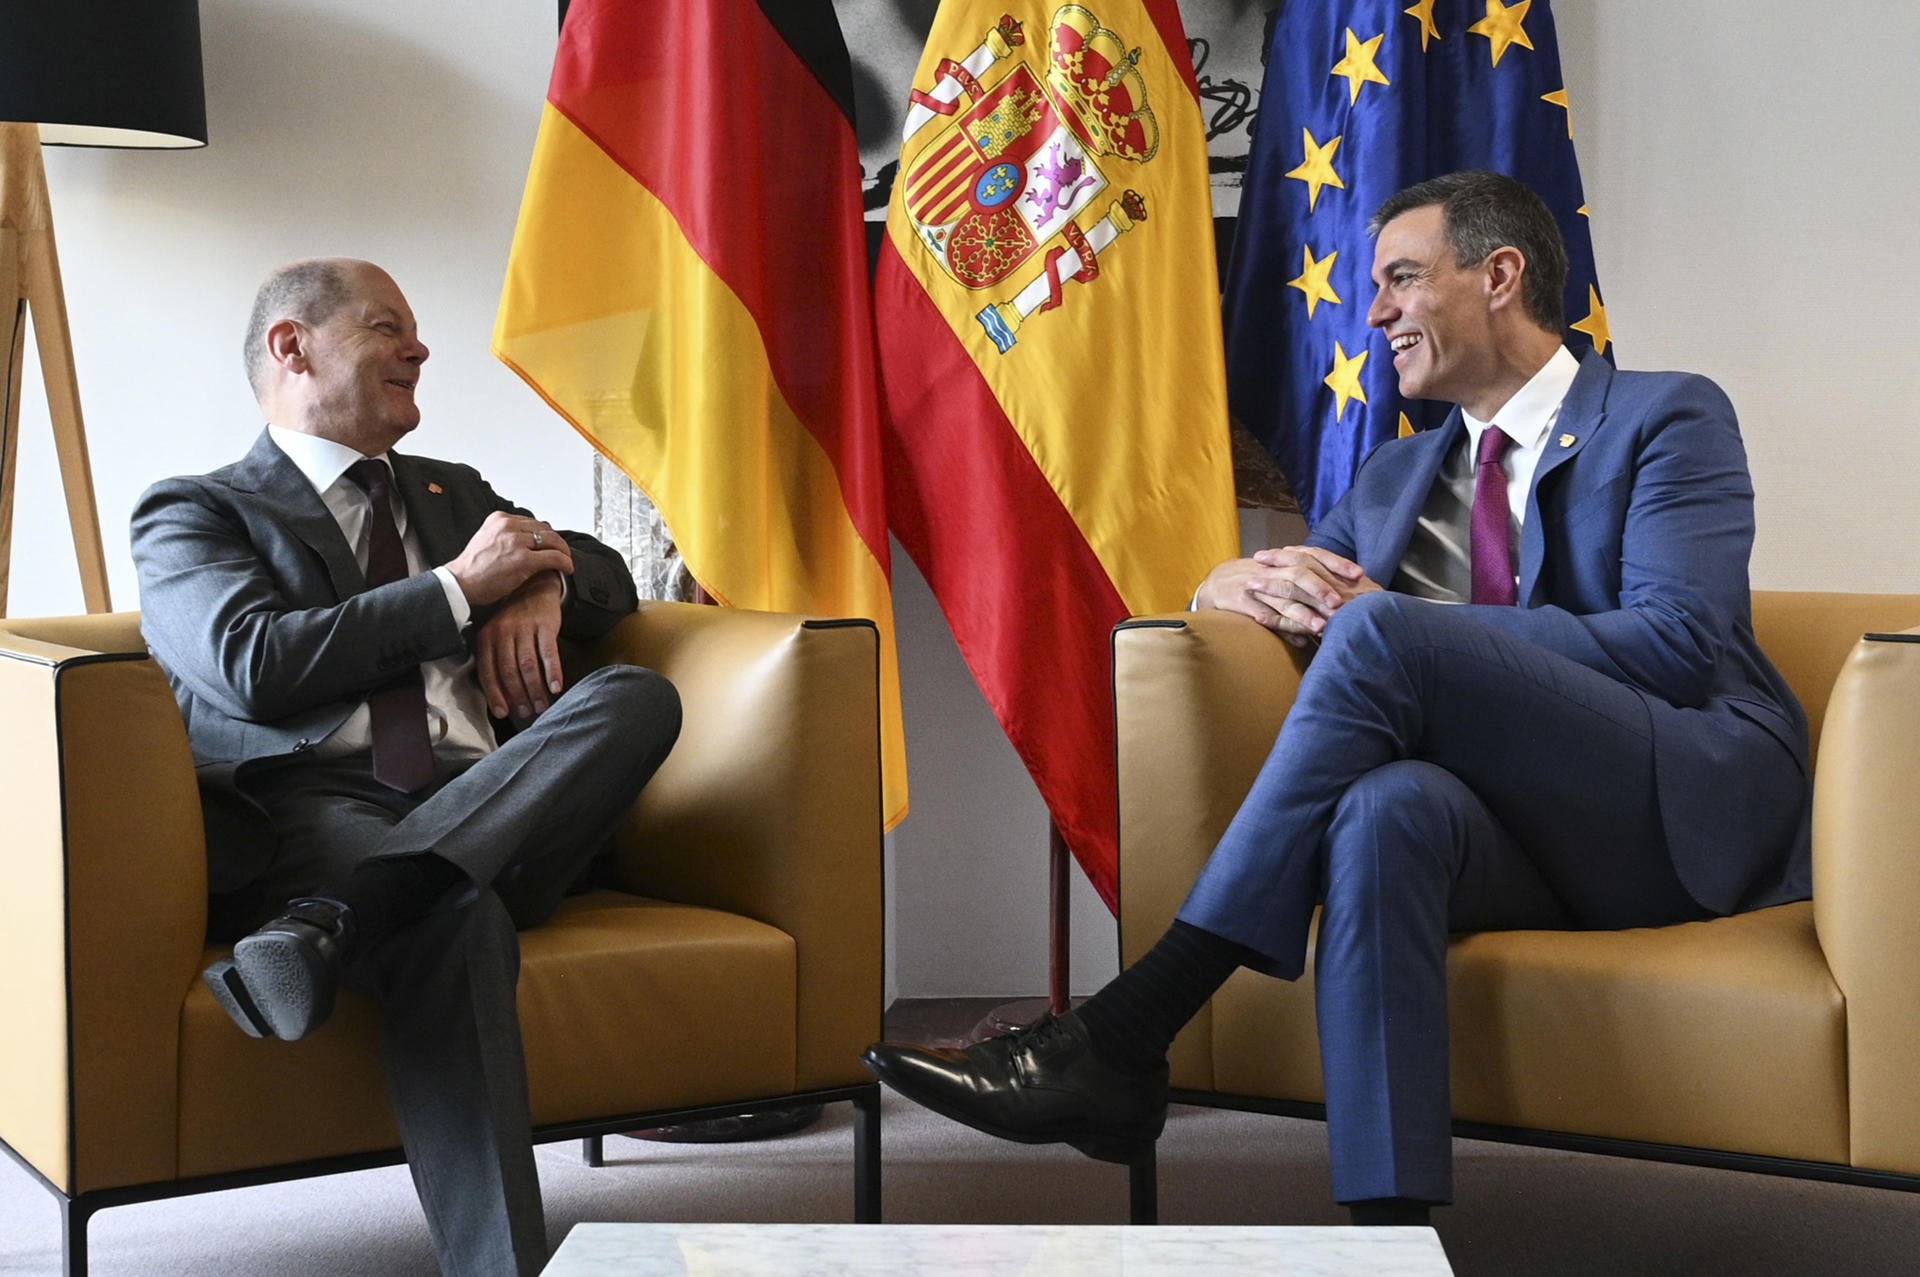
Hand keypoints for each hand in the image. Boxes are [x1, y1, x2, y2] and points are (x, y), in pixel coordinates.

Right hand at [447, 511, 574, 606]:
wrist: (460, 583)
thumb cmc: (471, 568)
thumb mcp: (486, 538)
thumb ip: (505, 535)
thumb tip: (527, 538)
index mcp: (499, 519)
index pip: (532, 522)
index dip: (545, 534)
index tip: (550, 544)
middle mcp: (508, 526)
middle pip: (545, 530)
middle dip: (557, 542)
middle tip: (563, 553)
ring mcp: (517, 542)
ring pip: (552, 541)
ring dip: (564, 552)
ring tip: (566, 561)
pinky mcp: (524, 559)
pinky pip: (554, 557)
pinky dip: (565, 562)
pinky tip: (567, 569)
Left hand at [475, 571, 565, 720]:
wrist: (535, 588)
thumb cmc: (516, 619)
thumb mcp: (498, 634)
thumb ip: (496, 659)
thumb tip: (501, 696)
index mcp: (487, 637)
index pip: (488, 672)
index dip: (496, 695)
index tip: (504, 712)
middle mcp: (503, 632)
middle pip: (509, 671)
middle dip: (518, 696)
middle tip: (527, 711)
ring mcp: (524, 628)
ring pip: (528, 666)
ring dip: (535, 689)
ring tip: (542, 705)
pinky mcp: (545, 625)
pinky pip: (548, 653)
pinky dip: (553, 673)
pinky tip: (556, 687)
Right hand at [1196, 546, 1381, 646]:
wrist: (1220, 582)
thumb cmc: (1262, 580)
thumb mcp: (1286, 573)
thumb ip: (1312, 580)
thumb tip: (1346, 596)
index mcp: (1287, 560)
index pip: (1316, 555)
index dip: (1337, 563)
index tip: (1359, 574)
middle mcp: (1274, 570)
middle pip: (1300, 574)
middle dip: (1321, 589)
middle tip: (1340, 604)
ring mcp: (1257, 586)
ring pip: (1283, 598)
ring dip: (1303, 613)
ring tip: (1321, 627)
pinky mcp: (1242, 601)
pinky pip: (1262, 614)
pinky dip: (1279, 626)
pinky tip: (1297, 641)